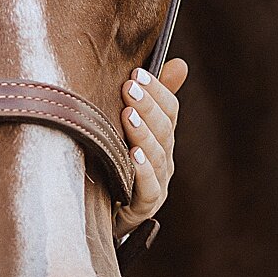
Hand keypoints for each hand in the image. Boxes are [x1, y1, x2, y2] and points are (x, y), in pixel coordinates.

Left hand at [117, 56, 186, 232]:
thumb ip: (154, 98)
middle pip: (164, 130)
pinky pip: (148, 188)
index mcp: (163, 138)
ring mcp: (158, 183)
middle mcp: (165, 159)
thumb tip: (180, 64)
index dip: (157, 90)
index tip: (137, 72)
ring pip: (157, 156)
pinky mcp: (144, 206)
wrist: (97, 212)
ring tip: (127, 115)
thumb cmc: (114, 161)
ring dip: (142, 134)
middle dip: (147, 106)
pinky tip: (132, 156)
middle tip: (128, 87)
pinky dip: (142, 171)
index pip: (170, 110)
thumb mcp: (129, 128)